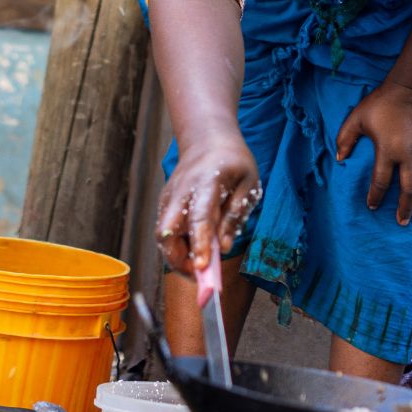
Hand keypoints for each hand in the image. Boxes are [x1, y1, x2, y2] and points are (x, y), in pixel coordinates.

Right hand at [155, 133, 260, 275]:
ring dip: (177, 256)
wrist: (206, 137)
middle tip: (201, 274)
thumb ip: (236, 214)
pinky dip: (177, 246)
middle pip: (167, 232)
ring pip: (163, 235)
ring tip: (201, 264)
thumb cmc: (232, 161)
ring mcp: (169, 197)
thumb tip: (223, 247)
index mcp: (206, 183)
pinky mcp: (165, 203)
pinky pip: (166, 231)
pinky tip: (195, 248)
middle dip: (178, 259)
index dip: (199, 244)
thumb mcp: (248, 183)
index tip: (202, 267)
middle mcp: (181, 192)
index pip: (199, 218)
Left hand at [335, 82, 411, 225]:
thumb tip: (339, 159)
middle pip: (409, 190)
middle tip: (402, 222)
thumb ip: (345, 139)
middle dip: (405, 209)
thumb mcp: (357, 118)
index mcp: (387, 151)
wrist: (410, 88)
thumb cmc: (380, 104)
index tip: (372, 207)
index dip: (375, 197)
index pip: (380, 183)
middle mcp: (409, 155)